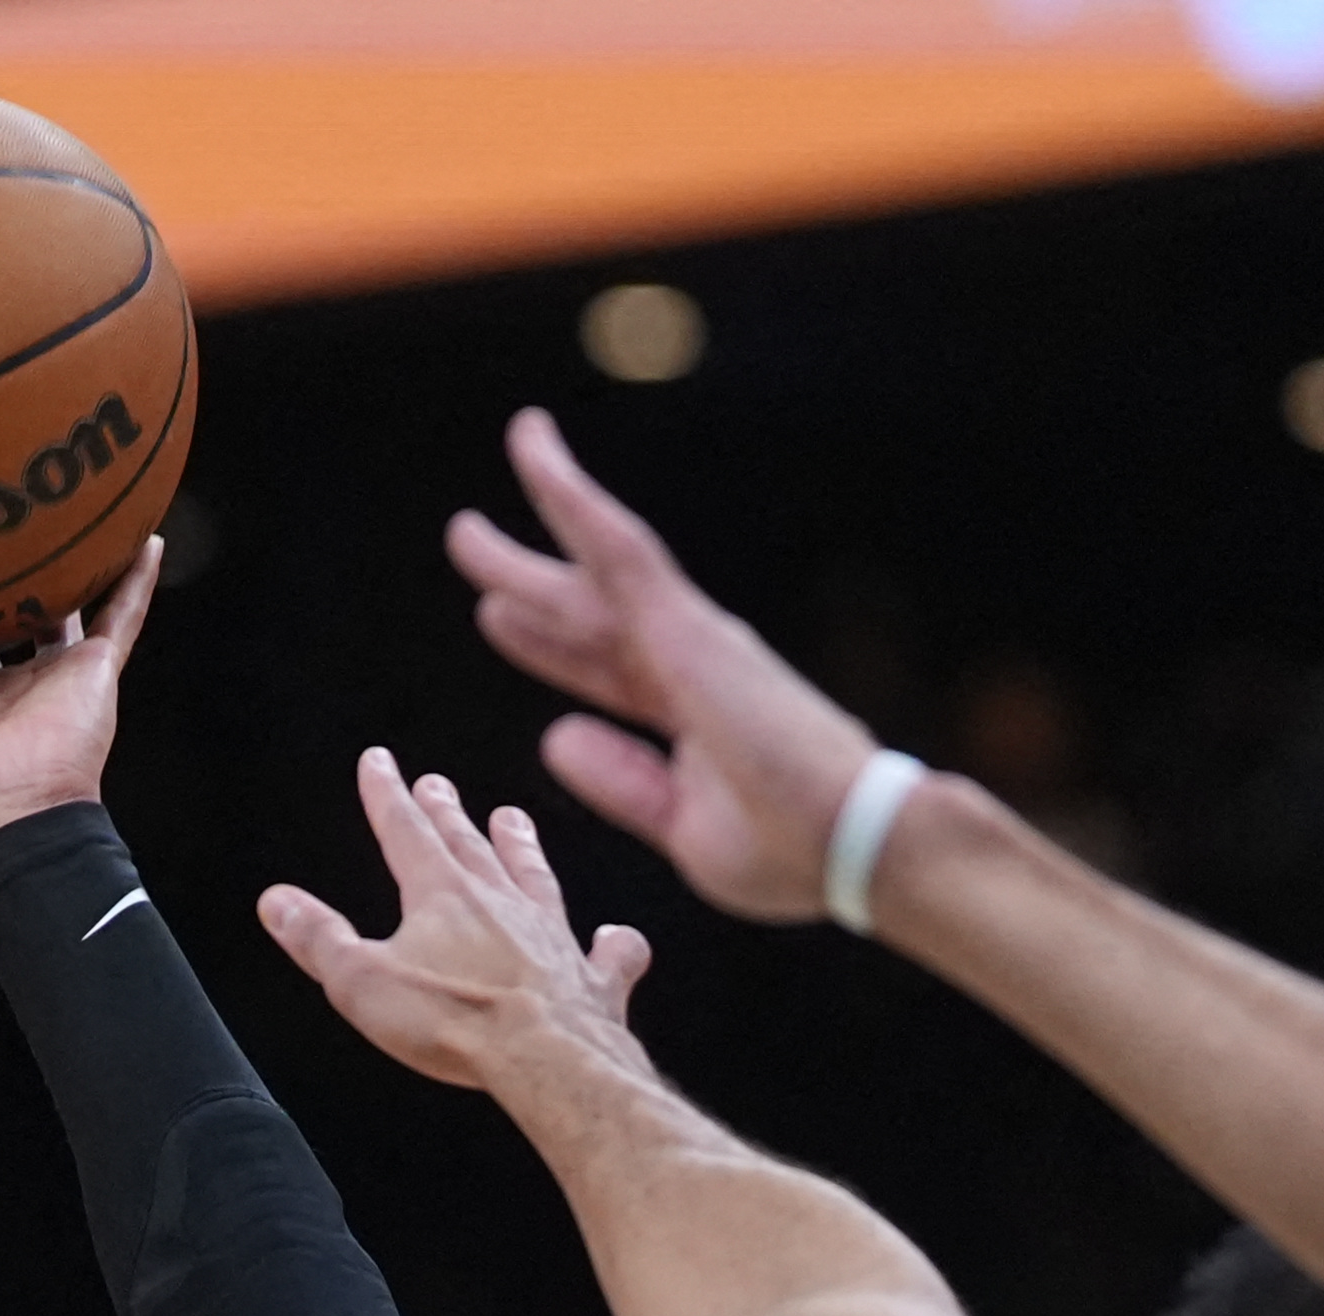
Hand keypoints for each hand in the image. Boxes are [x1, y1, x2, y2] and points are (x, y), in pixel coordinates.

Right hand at [259, 750, 653, 1093]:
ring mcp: (553, 938)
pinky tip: (618, 937)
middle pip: (469, 844)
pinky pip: (609, 956)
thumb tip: (279, 904)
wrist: (547, 1058)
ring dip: (521, 848)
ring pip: (535, 878)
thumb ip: (320, 939)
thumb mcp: (362, 982)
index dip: (387, 796)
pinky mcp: (592, 981)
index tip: (380, 765)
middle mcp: (502, 904)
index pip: (404, 830)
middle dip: (447, 813)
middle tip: (439, 785)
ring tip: (514, 821)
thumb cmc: (460, 1022)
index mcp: (442, 896)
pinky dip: (614, 946)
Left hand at [449, 409, 882, 925]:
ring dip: (531, 538)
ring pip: (590, 573)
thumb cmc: (789, 851)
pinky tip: (535, 457)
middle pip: (588, 614)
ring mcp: (689, 639)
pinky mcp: (686, 623)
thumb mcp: (683, 828)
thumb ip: (621, 783)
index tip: (493, 617)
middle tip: (470, 543)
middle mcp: (689, 666)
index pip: (602, 671)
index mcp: (691, 719)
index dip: (547, 646)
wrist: (853, 839)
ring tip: (471, 506)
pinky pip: (615, 545)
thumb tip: (556, 736)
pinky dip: (572, 497)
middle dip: (529, 583)